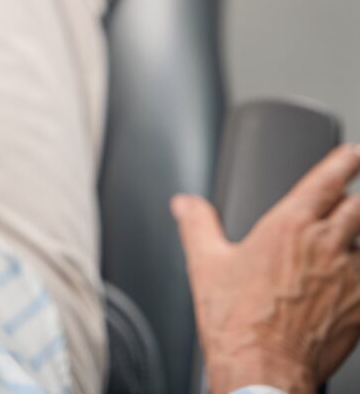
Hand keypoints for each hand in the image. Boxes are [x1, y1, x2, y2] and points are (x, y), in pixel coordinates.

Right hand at [172, 145, 359, 393]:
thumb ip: (197, 224)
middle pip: (359, 205)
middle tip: (355, 193)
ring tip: (351, 239)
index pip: (327, 179)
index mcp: (289, 225)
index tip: (352, 154)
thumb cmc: (237, 322)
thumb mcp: (206, 264)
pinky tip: (352, 285)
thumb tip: (184, 203)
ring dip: (359, 236)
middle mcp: (325, 244)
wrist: (263, 372)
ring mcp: (348, 277)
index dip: (344, 161)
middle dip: (357, 197)